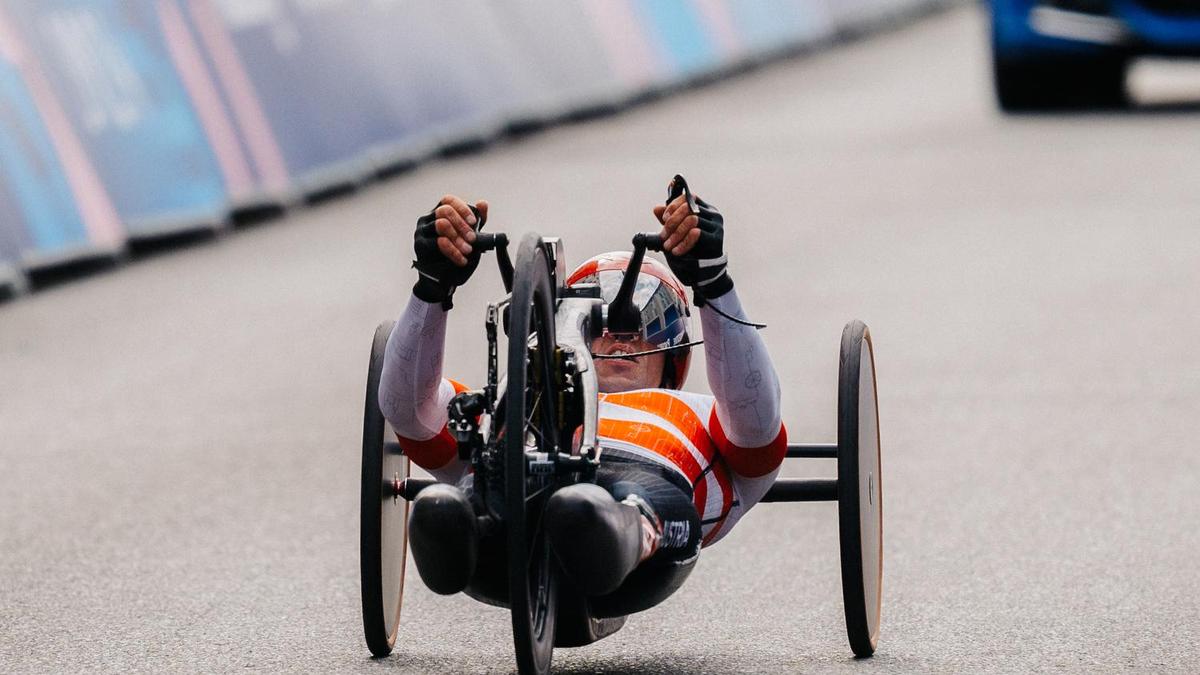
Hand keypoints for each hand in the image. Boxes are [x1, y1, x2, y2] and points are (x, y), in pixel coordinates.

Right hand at [412, 195, 488, 307]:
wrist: (442, 280)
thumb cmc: (454, 255)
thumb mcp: (469, 236)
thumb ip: (477, 220)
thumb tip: (482, 204)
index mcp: (439, 213)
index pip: (448, 200)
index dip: (462, 208)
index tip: (473, 222)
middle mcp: (428, 219)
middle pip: (445, 210)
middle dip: (462, 225)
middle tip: (472, 239)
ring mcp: (422, 231)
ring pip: (441, 224)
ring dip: (458, 238)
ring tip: (467, 250)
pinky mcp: (420, 245)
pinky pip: (437, 242)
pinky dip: (453, 251)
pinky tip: (461, 259)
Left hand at [652, 176, 731, 303]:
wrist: (705, 271)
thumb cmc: (692, 249)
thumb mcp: (678, 232)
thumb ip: (669, 220)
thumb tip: (657, 208)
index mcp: (705, 209)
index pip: (689, 198)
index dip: (674, 206)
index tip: (663, 218)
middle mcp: (713, 215)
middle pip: (689, 208)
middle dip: (672, 222)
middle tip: (663, 235)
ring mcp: (716, 226)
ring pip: (692, 220)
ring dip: (676, 233)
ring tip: (667, 245)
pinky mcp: (716, 239)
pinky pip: (697, 234)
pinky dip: (683, 242)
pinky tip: (676, 251)